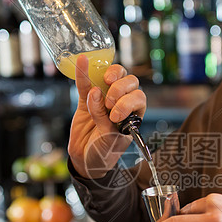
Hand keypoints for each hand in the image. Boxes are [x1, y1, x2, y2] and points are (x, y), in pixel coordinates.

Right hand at [68, 54, 145, 178]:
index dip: (128, 102)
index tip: (115, 115)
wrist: (85, 160)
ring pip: (113, 78)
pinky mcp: (86, 99)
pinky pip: (86, 83)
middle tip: (109, 102)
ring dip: (112, 73)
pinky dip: (84, 73)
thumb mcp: (108, 141)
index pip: (138, 99)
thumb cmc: (104, 153)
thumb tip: (95, 93)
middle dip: (121, 88)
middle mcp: (122, 103)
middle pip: (130, 83)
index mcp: (134, 115)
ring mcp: (104, 99)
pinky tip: (82, 61)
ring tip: (104, 80)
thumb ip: (103, 119)